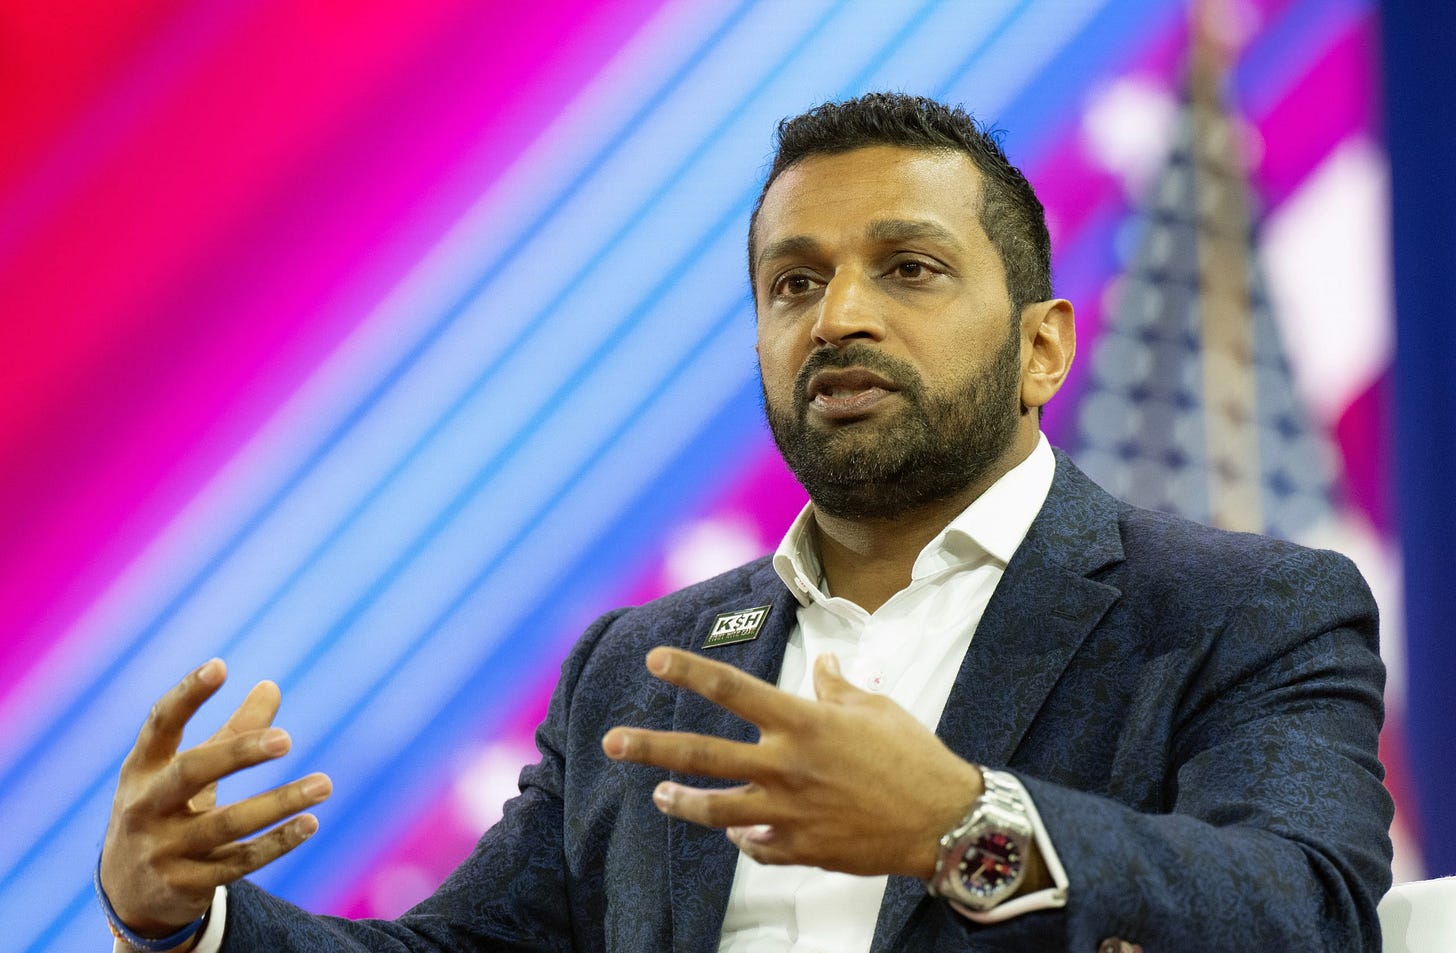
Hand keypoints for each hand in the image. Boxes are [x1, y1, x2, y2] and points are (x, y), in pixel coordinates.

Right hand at [100, 659, 331, 935]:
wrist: (126, 890)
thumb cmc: (164, 808)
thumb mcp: (183, 770)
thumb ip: (229, 732)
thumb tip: (272, 686)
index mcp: (142, 768)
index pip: (160, 724)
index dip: (186, 694)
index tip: (220, 666)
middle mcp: (145, 806)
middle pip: (191, 772)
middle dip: (238, 754)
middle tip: (287, 739)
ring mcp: (162, 848)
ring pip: (226, 824)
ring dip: (279, 803)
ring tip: (324, 784)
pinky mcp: (184, 883)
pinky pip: (238, 862)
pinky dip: (277, 842)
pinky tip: (310, 823)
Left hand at [602, 646, 982, 878]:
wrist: (945, 820)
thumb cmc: (914, 757)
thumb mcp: (876, 709)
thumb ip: (838, 688)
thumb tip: (824, 664)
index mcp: (804, 723)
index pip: (733, 690)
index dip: (692, 672)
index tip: (658, 660)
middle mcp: (786, 766)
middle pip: (703, 755)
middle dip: (652, 747)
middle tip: (613, 742)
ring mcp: (789, 812)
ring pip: (716, 809)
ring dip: (682, 801)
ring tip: (660, 794)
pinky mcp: (800, 848)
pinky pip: (756, 845)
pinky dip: (744, 837)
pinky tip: (736, 831)